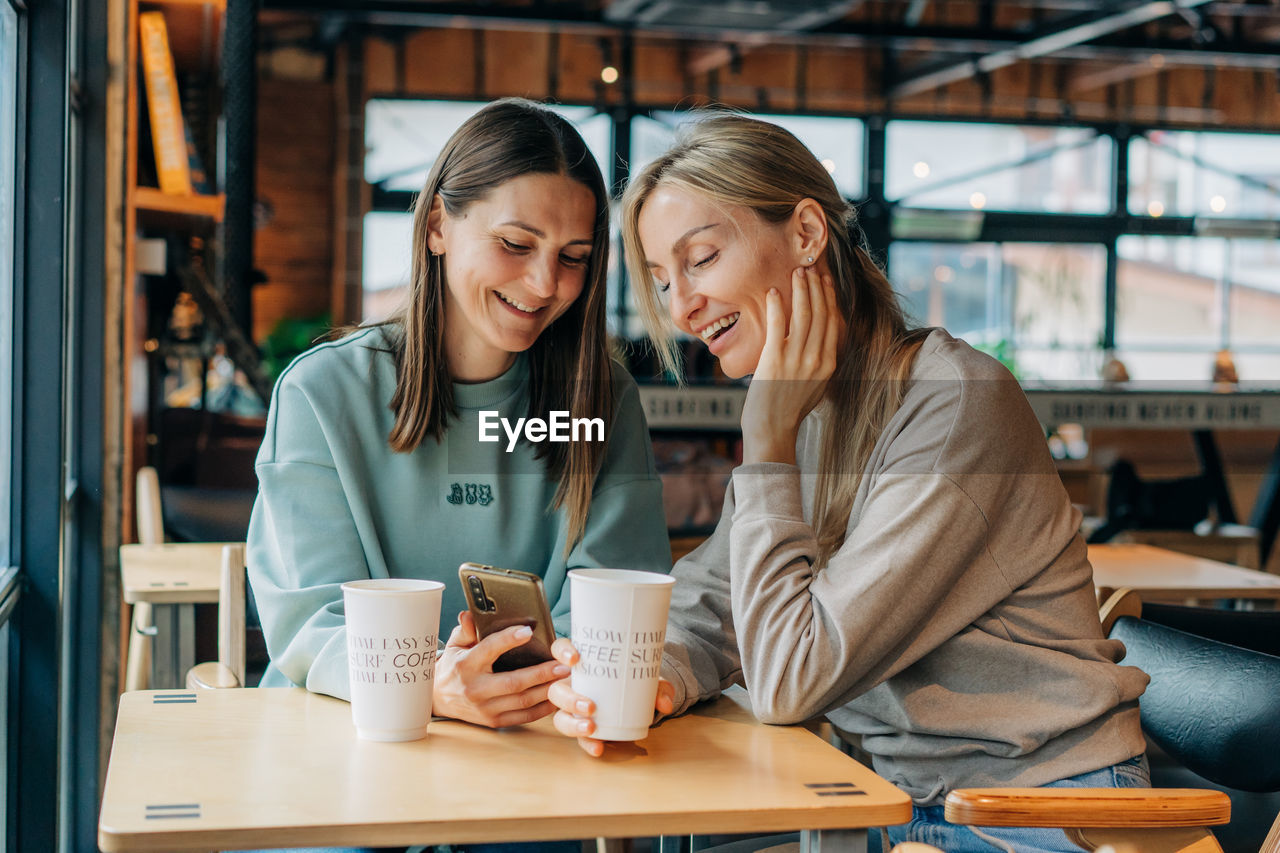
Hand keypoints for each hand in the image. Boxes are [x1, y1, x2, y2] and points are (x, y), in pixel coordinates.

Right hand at [432, 611, 569, 727]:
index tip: (528, 631)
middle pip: (514, 682)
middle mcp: (476, 689)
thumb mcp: (455, 645)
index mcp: (466, 666)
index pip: (489, 650)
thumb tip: (469, 614)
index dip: (508, 640)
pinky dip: (542, 708)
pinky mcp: (494, 721)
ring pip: (523, 701)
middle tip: (563, 664)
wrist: (439, 698)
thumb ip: (465, 630)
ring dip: (548, 690)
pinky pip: (523, 716)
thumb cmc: (453, 666)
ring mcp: (485, 708)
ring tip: (566, 679)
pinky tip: (556, 697)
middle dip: (542, 673)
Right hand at [547, 637, 675, 756]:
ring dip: (572, 724)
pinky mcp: (582, 728)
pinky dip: (587, 744)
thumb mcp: (650, 680)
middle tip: (590, 706)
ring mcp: (573, 709)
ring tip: (591, 729)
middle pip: (556, 690)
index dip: (562, 652)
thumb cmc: (637, 681)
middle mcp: (573, 685)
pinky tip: (598, 748)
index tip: (575, 659)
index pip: (561, 650)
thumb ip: (659, 688)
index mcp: (584, 663)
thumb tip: (665, 704)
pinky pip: (578, 738)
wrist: (640, 702)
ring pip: (560, 717)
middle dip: (569, 699)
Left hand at [740, 265, 839, 464]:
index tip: (825, 281)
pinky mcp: (775, 359)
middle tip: (810, 268)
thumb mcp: (816, 385)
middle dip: (816, 287)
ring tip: (797, 273)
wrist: (772, 428)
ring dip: (800, 290)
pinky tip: (774, 292)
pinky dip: (777, 306)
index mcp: (828, 363)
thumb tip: (820, 341)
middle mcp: (816, 359)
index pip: (833, 322)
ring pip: (803, 315)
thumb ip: (820, 362)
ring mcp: (796, 359)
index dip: (829, 298)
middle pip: (820, 313)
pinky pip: (778, 326)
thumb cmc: (789, 409)